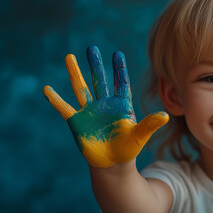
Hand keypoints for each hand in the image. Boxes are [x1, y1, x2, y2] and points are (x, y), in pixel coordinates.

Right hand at [43, 46, 167, 167]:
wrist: (113, 164)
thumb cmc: (129, 148)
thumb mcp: (140, 135)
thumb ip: (150, 124)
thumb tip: (166, 116)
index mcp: (121, 105)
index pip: (120, 83)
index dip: (119, 69)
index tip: (117, 54)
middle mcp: (104, 104)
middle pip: (99, 80)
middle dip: (95, 65)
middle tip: (91, 48)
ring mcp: (90, 112)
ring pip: (81, 88)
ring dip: (75, 73)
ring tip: (69, 56)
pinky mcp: (77, 122)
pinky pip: (65, 108)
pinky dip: (56, 100)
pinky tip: (47, 89)